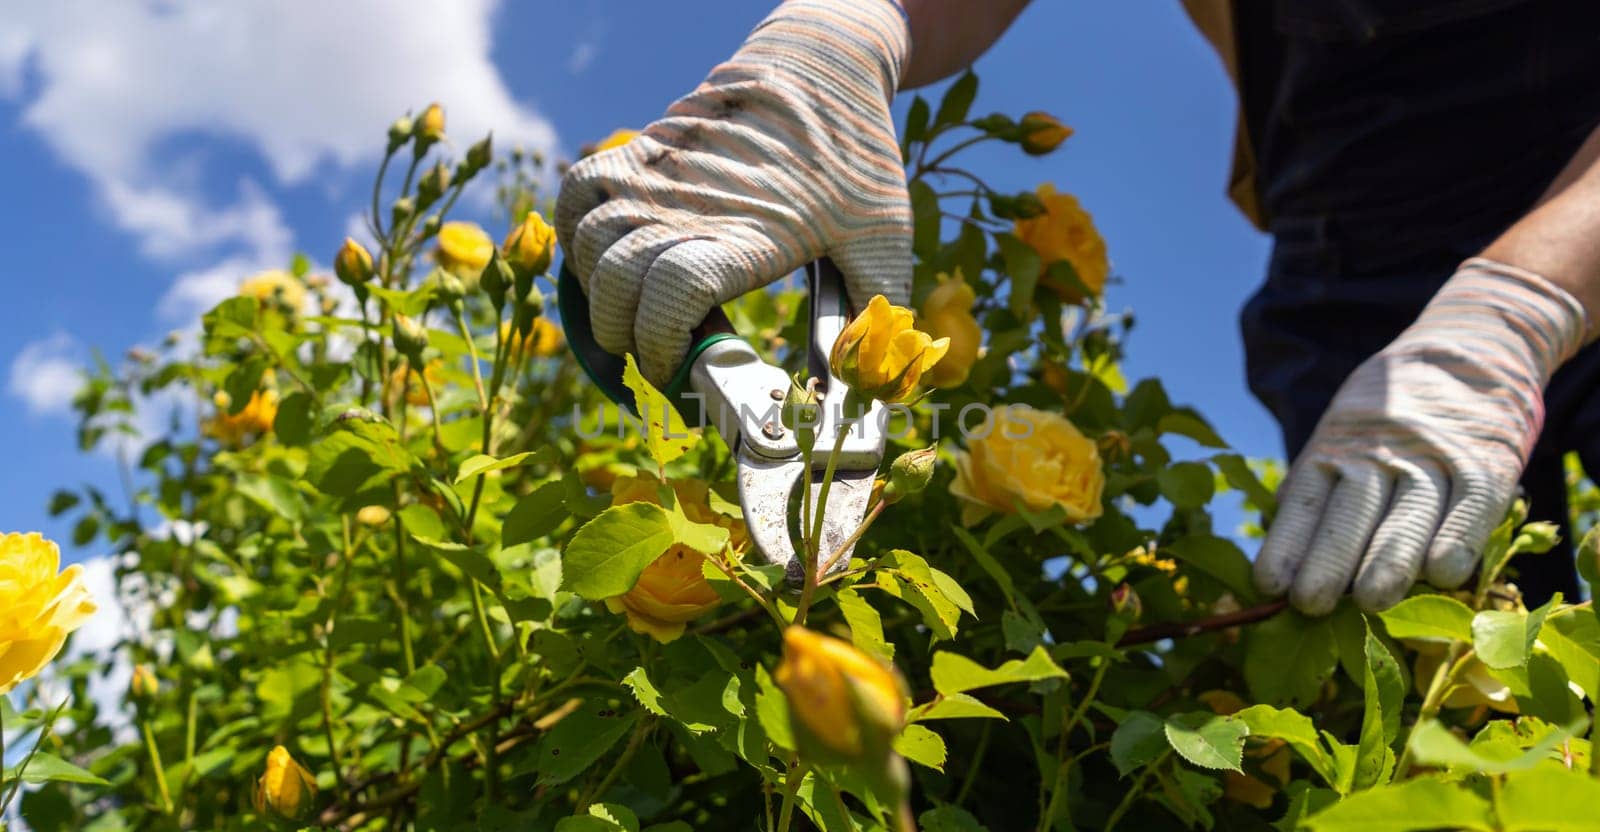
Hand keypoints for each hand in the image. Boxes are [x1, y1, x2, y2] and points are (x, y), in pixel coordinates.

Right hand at [555, 0, 912, 383]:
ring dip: (598, 293)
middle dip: (623, 337)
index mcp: (747, 236)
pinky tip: (599, 263)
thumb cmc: (858, 156)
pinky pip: (576, 194)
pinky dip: (572, 235)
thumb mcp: (885, 238)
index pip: (670, 296)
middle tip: (652, 357)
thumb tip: (849, 384)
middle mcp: (691, 206)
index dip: (658, 347)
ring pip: (589, 244)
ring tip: (629, 316)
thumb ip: (869, 313)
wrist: (822, 66)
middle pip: (617, 283)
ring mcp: (659, 174)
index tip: (672, 372)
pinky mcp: (642, 149)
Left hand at [1253, 259, 1588, 614]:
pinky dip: (1458, 537)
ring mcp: (1434, 456)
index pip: (1304, 502)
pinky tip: (1443, 573)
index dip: (1287, 544)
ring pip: (1408, 511)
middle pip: (1351, 510)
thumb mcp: (1341, 432)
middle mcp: (1380, 452)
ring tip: (1370, 602)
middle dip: (1329, 560)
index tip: (1269, 586)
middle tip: (1311, 604)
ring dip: (1389, 559)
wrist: (1469, 348)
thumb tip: (1275, 536)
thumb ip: (1315, 483)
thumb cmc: (1391, 416)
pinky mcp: (1486, 461)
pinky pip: (1472, 504)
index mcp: (1335, 448)